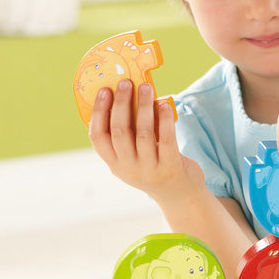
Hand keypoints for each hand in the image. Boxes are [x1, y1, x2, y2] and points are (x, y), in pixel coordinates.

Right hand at [89, 80, 202, 205]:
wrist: (180, 195)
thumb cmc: (155, 167)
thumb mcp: (134, 157)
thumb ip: (128, 135)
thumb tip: (127, 95)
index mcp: (115, 164)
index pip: (98, 137)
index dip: (99, 112)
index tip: (104, 91)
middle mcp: (129, 169)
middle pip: (120, 131)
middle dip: (122, 104)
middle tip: (126, 83)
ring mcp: (150, 170)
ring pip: (143, 133)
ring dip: (144, 107)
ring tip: (147, 88)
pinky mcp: (171, 167)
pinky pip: (166, 138)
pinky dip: (164, 119)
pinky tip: (164, 105)